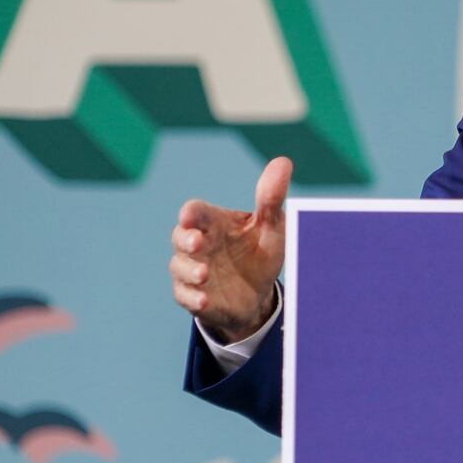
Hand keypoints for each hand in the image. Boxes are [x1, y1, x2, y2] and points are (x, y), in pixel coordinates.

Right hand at [168, 157, 291, 343]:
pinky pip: (185, 296)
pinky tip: (204, 300)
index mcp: (215, 224)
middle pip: (180, 237)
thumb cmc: (260, 253)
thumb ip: (272, 198)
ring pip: (179, 266)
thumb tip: (283, 162)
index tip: (190, 215)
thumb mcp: (272, 227)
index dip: (191, 213)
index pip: (196, 212)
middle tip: (198, 242)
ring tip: (205, 274)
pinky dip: (192, 297)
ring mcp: (193, 271)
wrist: (260, 295)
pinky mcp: (194, 296)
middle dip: (185, 239)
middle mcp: (199, 245)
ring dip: (190, 270)